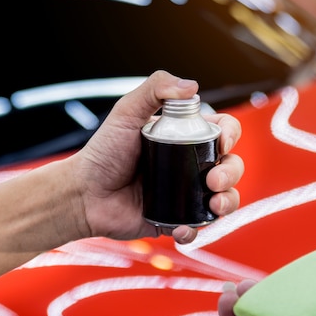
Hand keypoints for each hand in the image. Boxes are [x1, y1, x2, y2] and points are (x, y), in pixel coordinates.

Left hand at [72, 70, 243, 243]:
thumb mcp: (126, 112)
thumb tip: (191, 86)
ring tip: (213, 205)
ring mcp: (187, 194)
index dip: (231, 135)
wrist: (84, 195)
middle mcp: (191, 165)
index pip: (222, 132)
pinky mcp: (177, 218)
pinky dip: (197, 229)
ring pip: (225, 197)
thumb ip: (154, 89)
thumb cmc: (103, 153)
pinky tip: (182, 228)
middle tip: (213, 180)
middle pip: (231, 165)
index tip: (222, 143)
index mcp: (186, 138)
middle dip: (232, 172)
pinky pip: (198, 226)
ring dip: (228, 202)